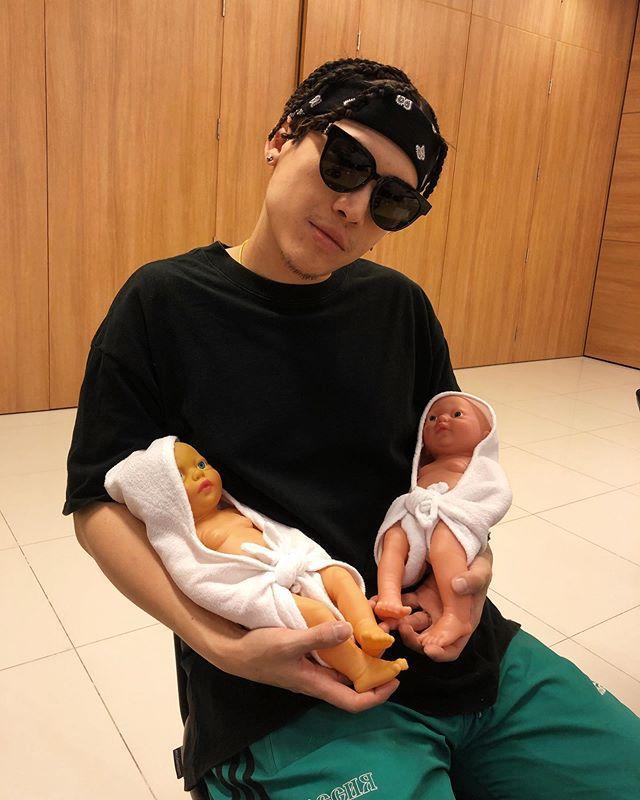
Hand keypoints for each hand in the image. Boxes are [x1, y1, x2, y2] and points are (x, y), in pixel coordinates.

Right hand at [218, 620, 398, 712]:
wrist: (232, 651)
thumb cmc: (258, 651)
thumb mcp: (288, 641)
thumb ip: (318, 636)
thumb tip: (349, 630)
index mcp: (315, 684)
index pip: (354, 701)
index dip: (378, 695)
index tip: (396, 679)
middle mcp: (316, 679)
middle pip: (353, 685)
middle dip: (375, 673)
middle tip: (393, 653)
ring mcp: (310, 669)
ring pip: (343, 669)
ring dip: (361, 658)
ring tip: (377, 639)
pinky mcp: (304, 657)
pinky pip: (332, 656)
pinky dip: (345, 646)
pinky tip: (349, 629)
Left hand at [370, 545, 492, 662]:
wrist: (461, 540)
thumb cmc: (478, 558)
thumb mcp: (482, 566)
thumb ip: (475, 578)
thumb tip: (457, 586)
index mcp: (465, 617)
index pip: (453, 644)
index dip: (441, 650)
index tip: (427, 647)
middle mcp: (446, 617)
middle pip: (429, 642)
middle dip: (415, 640)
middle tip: (403, 628)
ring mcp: (431, 607)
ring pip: (414, 626)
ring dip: (401, 626)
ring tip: (390, 616)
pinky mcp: (419, 596)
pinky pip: (404, 607)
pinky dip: (392, 608)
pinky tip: (379, 603)